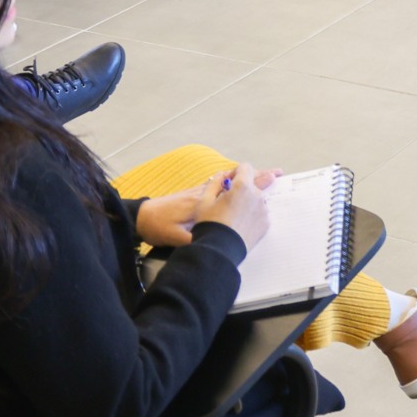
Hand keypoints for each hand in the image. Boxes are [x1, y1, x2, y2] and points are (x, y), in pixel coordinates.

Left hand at [135, 168, 283, 246]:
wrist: (139, 217)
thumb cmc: (158, 226)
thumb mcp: (177, 238)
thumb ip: (197, 239)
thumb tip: (215, 244)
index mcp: (203, 200)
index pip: (233, 185)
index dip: (252, 180)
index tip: (271, 177)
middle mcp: (205, 192)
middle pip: (235, 179)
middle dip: (257, 175)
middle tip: (277, 173)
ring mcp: (200, 193)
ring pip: (229, 181)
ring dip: (247, 178)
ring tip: (265, 177)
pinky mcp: (195, 196)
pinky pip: (220, 185)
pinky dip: (235, 183)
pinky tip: (240, 186)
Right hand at [192, 162, 270, 249]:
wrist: (219, 249)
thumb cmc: (209, 223)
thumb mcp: (204, 199)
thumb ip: (215, 182)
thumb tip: (223, 174)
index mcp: (242, 186)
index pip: (245, 167)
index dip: (236, 172)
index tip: (229, 181)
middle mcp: (257, 195)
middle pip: (252, 185)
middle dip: (242, 189)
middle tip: (229, 202)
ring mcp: (263, 210)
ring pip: (256, 200)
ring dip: (247, 203)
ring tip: (233, 217)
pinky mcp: (266, 223)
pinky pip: (259, 214)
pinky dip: (252, 216)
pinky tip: (239, 224)